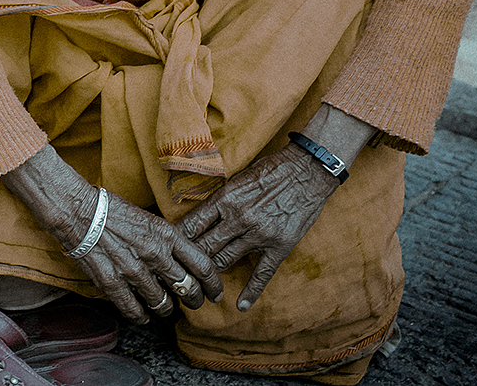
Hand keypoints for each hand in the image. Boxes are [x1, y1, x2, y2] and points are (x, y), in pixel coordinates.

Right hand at [3, 146, 222, 323]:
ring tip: (165, 309)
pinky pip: (133, 310)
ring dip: (166, 309)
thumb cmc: (110, 209)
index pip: (203, 265)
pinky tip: (142, 317)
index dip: (213, 283)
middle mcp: (155, 254)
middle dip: (194, 300)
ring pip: (162, 303)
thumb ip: (165, 239)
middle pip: (187, 289)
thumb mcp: (147, 217)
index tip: (215, 292)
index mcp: (166, 234)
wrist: (77, 209)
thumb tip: (179, 256)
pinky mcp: (113, 283)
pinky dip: (140, 317)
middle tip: (193, 303)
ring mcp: (134, 271)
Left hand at [177, 144, 338, 310]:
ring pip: (225, 261)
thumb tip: (198, 216)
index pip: (192, 225)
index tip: (168, 248)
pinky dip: (250, 292)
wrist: (308, 170)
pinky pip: (262, 274)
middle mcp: (239, 219)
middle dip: (189, 260)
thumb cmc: (270, 170)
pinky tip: (240, 305)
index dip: (178, 239)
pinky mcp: (280, 247)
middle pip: (204, 246)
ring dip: (211, 273)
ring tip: (198, 285)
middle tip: (177, 271)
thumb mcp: (236, 179)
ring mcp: (259, 235)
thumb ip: (220, 200)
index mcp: (225, 199)